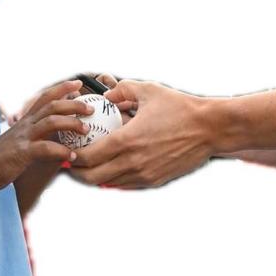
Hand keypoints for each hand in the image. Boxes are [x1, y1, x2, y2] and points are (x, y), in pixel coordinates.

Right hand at [0, 80, 90, 190]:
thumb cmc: (1, 156)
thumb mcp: (20, 139)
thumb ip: (35, 134)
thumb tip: (56, 135)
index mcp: (26, 120)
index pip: (45, 97)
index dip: (62, 89)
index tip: (78, 84)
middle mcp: (26, 124)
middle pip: (52, 106)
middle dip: (74, 104)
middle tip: (90, 108)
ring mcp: (24, 137)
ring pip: (51, 121)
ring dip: (71, 123)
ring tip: (86, 130)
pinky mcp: (22, 153)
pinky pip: (45, 148)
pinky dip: (61, 151)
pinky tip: (72, 157)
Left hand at [70, 80, 214, 187]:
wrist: (210, 128)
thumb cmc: (180, 107)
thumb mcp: (148, 90)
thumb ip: (121, 90)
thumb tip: (105, 95)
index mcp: (126, 140)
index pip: (87, 157)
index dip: (72, 158)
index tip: (65, 151)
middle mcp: (133, 162)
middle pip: (92, 177)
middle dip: (77, 172)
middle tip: (70, 163)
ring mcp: (145, 175)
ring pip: (108, 183)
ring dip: (94, 177)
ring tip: (87, 167)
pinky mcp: (155, 181)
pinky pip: (126, 185)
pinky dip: (114, 179)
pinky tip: (110, 169)